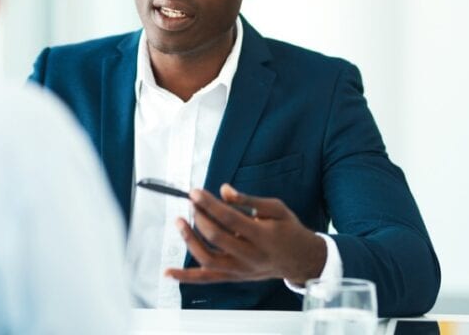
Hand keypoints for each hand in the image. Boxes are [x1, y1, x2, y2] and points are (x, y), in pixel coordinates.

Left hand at [164, 183, 326, 284]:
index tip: (195, 192)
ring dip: (190, 240)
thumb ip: (248, 200)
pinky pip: (206, 279)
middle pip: (216, 237)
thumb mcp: (275, 208)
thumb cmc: (288, 229)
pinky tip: (168, 272)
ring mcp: (240, 270)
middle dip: (199, 217)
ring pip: (208, 259)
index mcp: (262, 236)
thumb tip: (223, 190)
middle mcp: (250, 256)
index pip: (229, 219)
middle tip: (192, 202)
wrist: (300, 260)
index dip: (209, 204)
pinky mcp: (234, 277)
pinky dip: (186, 276)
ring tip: (180, 222)